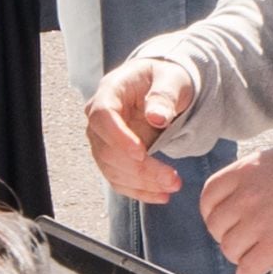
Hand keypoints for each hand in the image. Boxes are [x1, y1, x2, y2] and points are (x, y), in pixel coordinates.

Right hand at [85, 48, 202, 204]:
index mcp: (110, 91)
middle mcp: (99, 117)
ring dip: (142, 183)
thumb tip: (156, 117)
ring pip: (112, 169)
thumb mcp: (172, 80)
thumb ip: (164, 96)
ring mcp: (103, 139)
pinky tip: (160, 195)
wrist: (163, 88)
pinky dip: (139, 190)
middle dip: (140, 168)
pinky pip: (119, 179)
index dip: (118, 137)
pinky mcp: (112, 157)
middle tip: (171, 178)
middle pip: (108, 149)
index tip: (141, 153)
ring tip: (173, 186)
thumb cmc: (165, 79)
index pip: (102, 116)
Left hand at [197, 152, 272, 273]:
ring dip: (239, 254)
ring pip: (230, 249)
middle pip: (217, 225)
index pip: (210, 195)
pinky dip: (248, 272)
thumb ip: (256, 172)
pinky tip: (257, 268)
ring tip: (253, 252)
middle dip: (227, 234)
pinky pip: (247, 268)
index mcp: (246, 171)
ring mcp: (259, 223)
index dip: (211, 211)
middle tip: (242, 237)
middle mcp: (246, 197)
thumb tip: (244, 187)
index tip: (222, 218)